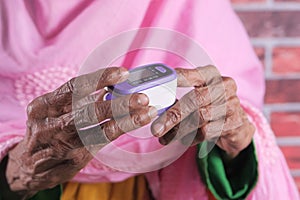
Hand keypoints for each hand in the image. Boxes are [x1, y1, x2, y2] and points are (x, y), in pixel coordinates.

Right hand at [6, 67, 156, 197]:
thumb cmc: (48, 131)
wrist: (29, 166)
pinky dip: (121, 129)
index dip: (100, 78)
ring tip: (147, 111)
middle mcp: (48, 124)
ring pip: (97, 128)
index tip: (123, 73)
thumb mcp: (53, 111)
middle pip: (87, 109)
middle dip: (118, 102)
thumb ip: (78, 100)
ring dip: (125, 118)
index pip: (73, 87)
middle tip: (142, 96)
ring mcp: (61, 144)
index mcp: (42, 106)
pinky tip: (136, 121)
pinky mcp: (74, 158)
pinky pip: (102, 141)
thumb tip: (110, 84)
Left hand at [151, 65, 254, 158]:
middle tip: (156, 128)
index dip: (177, 80)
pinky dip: (190, 138)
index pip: (193, 75)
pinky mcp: (234, 123)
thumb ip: (178, 97)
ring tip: (163, 137)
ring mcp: (231, 104)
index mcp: (211, 74)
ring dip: (178, 130)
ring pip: (200, 118)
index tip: (160, 86)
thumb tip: (153, 108)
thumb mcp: (196, 95)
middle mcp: (224, 86)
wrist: (236, 124)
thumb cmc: (209, 105)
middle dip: (173, 115)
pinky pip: (207, 132)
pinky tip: (181, 139)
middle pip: (195, 99)